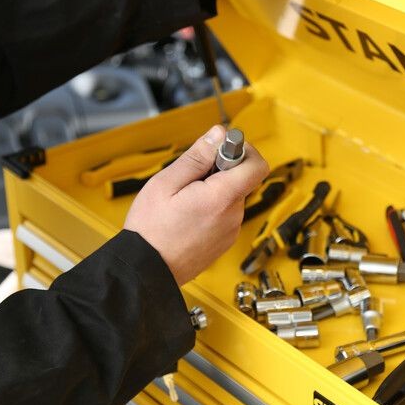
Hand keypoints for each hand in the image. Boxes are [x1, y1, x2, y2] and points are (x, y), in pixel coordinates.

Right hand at [125, 125, 268, 284]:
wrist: (146, 270)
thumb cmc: (151, 229)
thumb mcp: (167, 182)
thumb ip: (198, 156)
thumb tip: (219, 134)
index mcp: (222, 197)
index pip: (257, 165)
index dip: (244, 150)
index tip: (222, 149)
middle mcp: (233, 215)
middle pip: (242, 179)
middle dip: (220, 171)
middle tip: (190, 177)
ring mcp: (231, 231)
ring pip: (232, 197)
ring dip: (214, 190)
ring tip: (184, 199)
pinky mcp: (225, 241)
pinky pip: (225, 214)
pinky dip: (212, 208)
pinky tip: (188, 214)